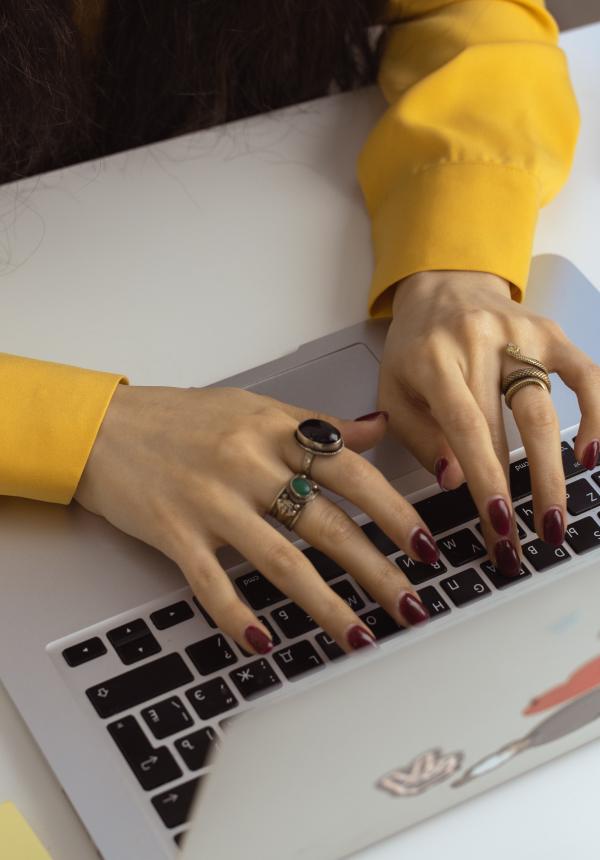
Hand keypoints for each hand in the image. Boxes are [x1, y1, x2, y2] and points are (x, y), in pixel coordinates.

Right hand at [74, 385, 437, 656]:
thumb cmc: (181, 418)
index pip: (350, 472)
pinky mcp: (175, 533)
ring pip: (281, 561)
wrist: (105, 426)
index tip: (424, 545)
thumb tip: (376, 432)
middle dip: (377, 571)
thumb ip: (317, 425)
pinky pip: (212, 584)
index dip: (393, 511)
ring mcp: (211, 502)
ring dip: (326, 605)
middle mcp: (248, 465)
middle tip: (412, 605)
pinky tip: (265, 644)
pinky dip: (239, 618)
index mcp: (274, 431)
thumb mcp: (255, 408)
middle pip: (326, 525)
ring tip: (360, 637)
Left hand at [378, 270, 599, 575]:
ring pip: (545, 408)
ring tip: (554, 518)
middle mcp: (480, 342)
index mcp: (434, 359)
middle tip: (526, 540)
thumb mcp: (393, 388)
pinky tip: (590, 455)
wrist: (442, 284)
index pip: (465, 427)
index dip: (484, 477)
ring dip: (553, 470)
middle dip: (518, 491)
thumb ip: (417, 435)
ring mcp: (520, 335)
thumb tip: (453, 479)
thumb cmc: (415, 346)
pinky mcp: (550, 332)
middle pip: (507, 425)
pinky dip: (596, 413)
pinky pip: (585, 375)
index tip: (496, 522)